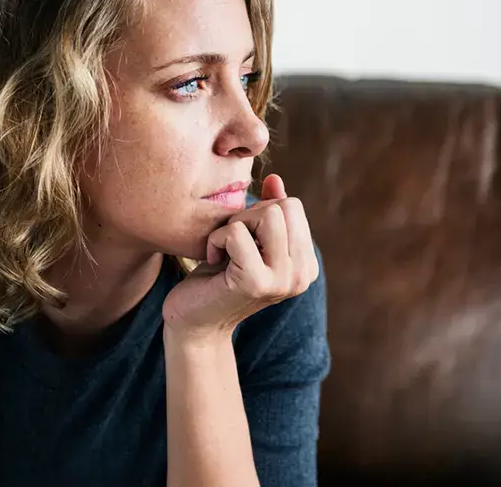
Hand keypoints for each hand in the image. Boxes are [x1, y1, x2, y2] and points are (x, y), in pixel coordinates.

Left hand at [162, 173, 318, 342]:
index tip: (243, 239)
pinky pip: (237, 233)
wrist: (194, 321)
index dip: (260, 212)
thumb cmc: (218, 277)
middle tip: (231, 243)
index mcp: (306, 264)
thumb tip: (275, 179)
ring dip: (235, 224)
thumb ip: (268, 211)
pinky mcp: (256, 283)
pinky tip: (213, 260)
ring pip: (268, 214)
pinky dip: (216, 239)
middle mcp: (302, 275)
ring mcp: (282, 280)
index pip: (293, 206)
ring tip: (225, 249)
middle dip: (249, 214)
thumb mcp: (248, 239)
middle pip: (284, 206)